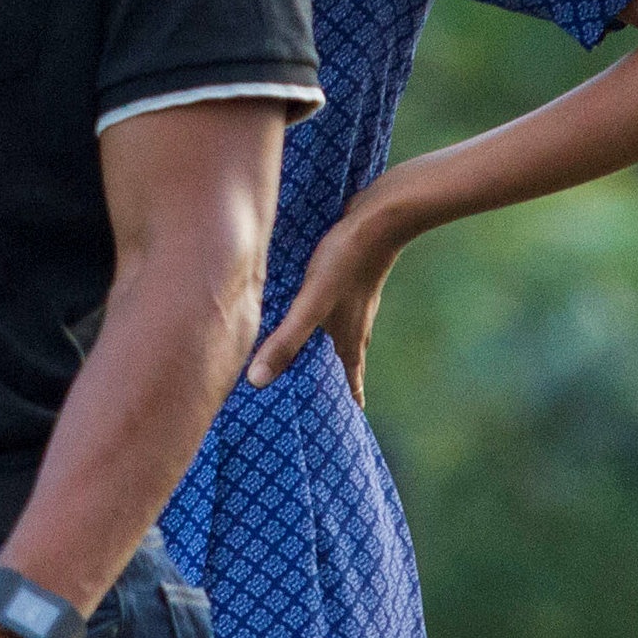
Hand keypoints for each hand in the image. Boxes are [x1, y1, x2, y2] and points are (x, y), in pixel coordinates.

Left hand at [248, 177, 421, 388]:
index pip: (350, 379)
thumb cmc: (346, 261)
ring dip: (332, 348)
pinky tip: (314, 307)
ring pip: (342, 333)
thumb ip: (285, 341)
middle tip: (332, 396)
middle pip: (346, 360)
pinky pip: (337, 308)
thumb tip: (256, 381)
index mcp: (349, 337)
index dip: (348, 399)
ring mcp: (354, 300)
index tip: (352, 421)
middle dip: (338, 379)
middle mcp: (355, 323)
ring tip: (319, 357)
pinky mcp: (349, 277)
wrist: (380, 217)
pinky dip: (326, 319)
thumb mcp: (311, 303)